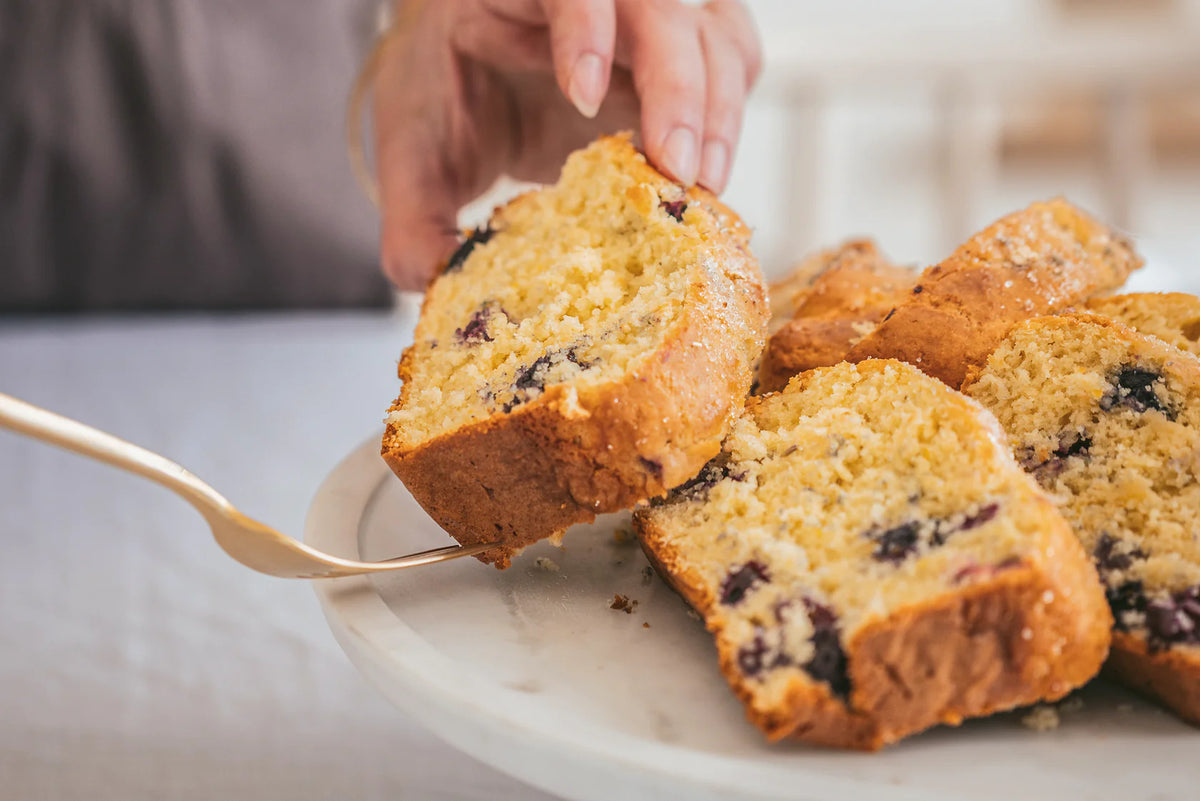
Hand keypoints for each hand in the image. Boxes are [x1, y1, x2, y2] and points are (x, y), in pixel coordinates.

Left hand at [373, 0, 761, 289]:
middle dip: (677, 89)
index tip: (584, 100)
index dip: (586, 29)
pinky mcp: (680, 57)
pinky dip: (731, 116)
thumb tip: (435, 284)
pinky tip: (706, 172)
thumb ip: (412, 219)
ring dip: (718, 110)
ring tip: (700, 185)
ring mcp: (645, 21)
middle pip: (663, 6)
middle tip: (675, 172)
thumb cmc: (440, 99)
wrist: (461, 77)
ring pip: (714, 33)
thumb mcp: (413, 157)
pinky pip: (735, 61)